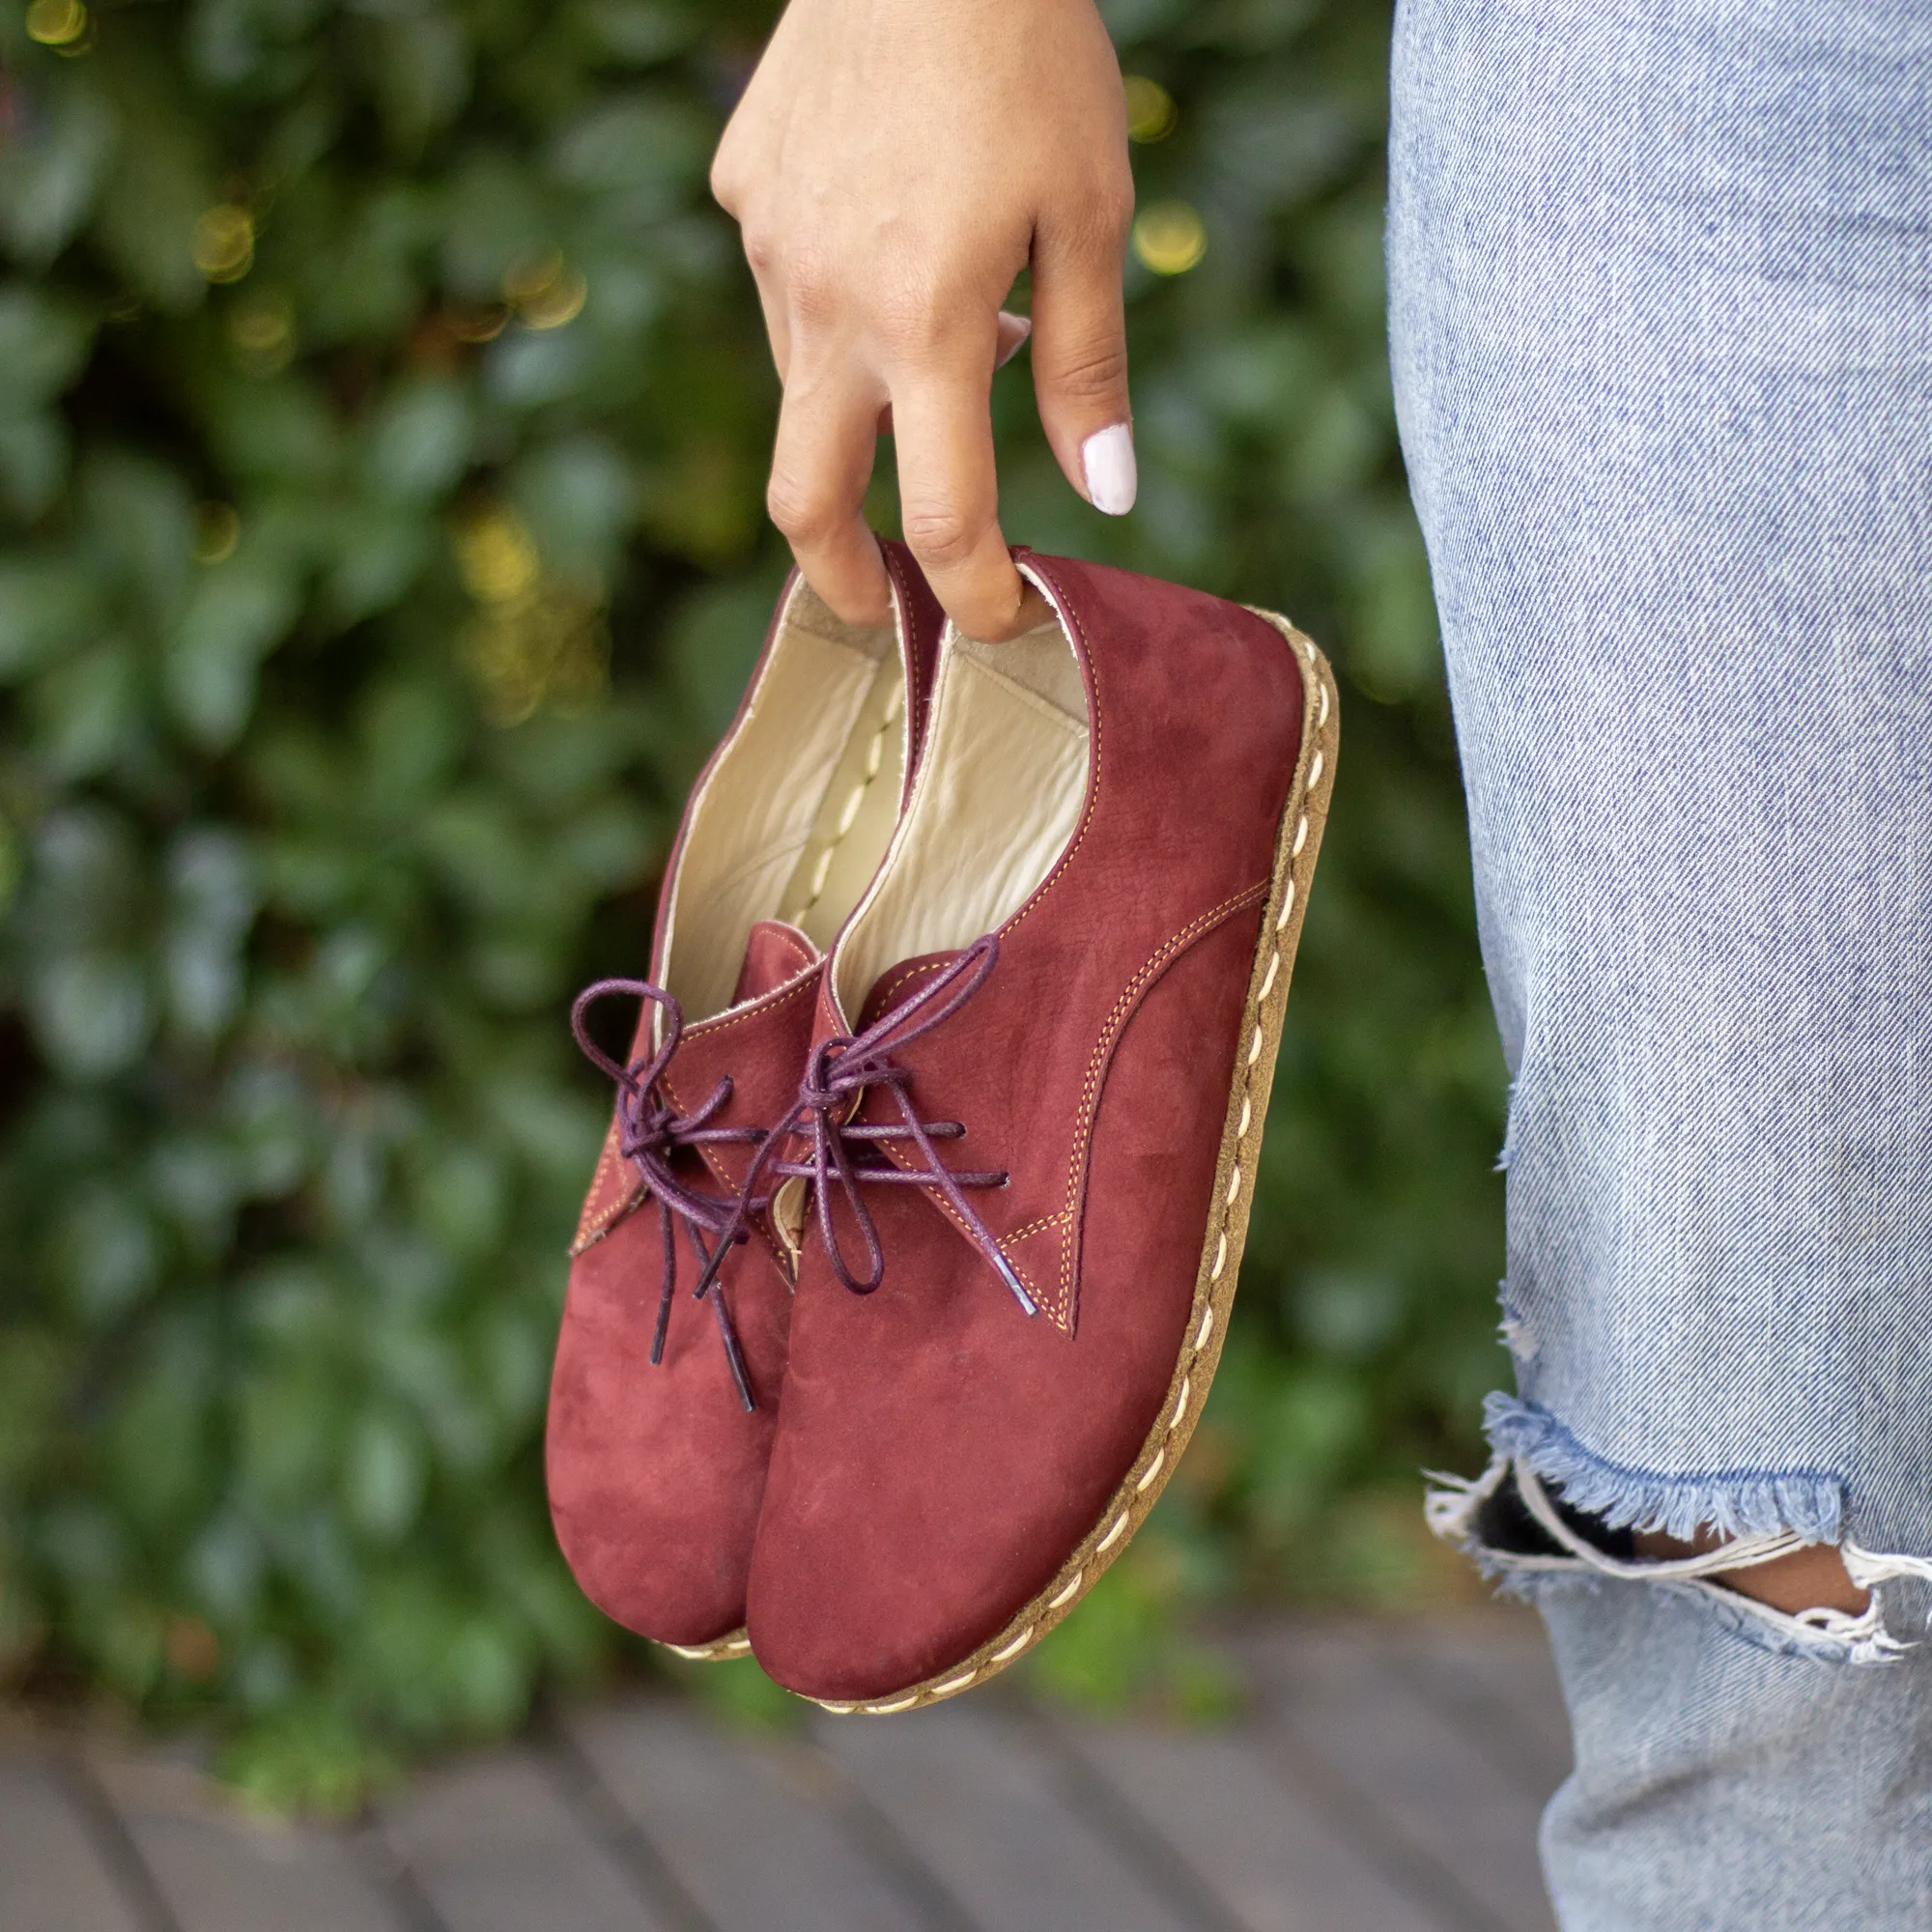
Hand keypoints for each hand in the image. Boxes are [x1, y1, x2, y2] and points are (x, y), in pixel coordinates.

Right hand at [712, 0, 1134, 638]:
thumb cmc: (1030, 53)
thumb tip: (1105, 494)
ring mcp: (771, 247)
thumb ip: (1087, 367)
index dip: (975, 592)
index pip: (944, 518)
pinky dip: (840, 304)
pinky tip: (892, 231)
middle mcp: (829, 304)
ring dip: (864, 408)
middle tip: (878, 605)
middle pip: (804, 501)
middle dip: (841, 577)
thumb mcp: (1090, 213)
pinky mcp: (743, 190)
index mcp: (928, 324)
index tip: (1002, 619)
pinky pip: (785, 284)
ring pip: (804, 382)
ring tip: (947, 335)